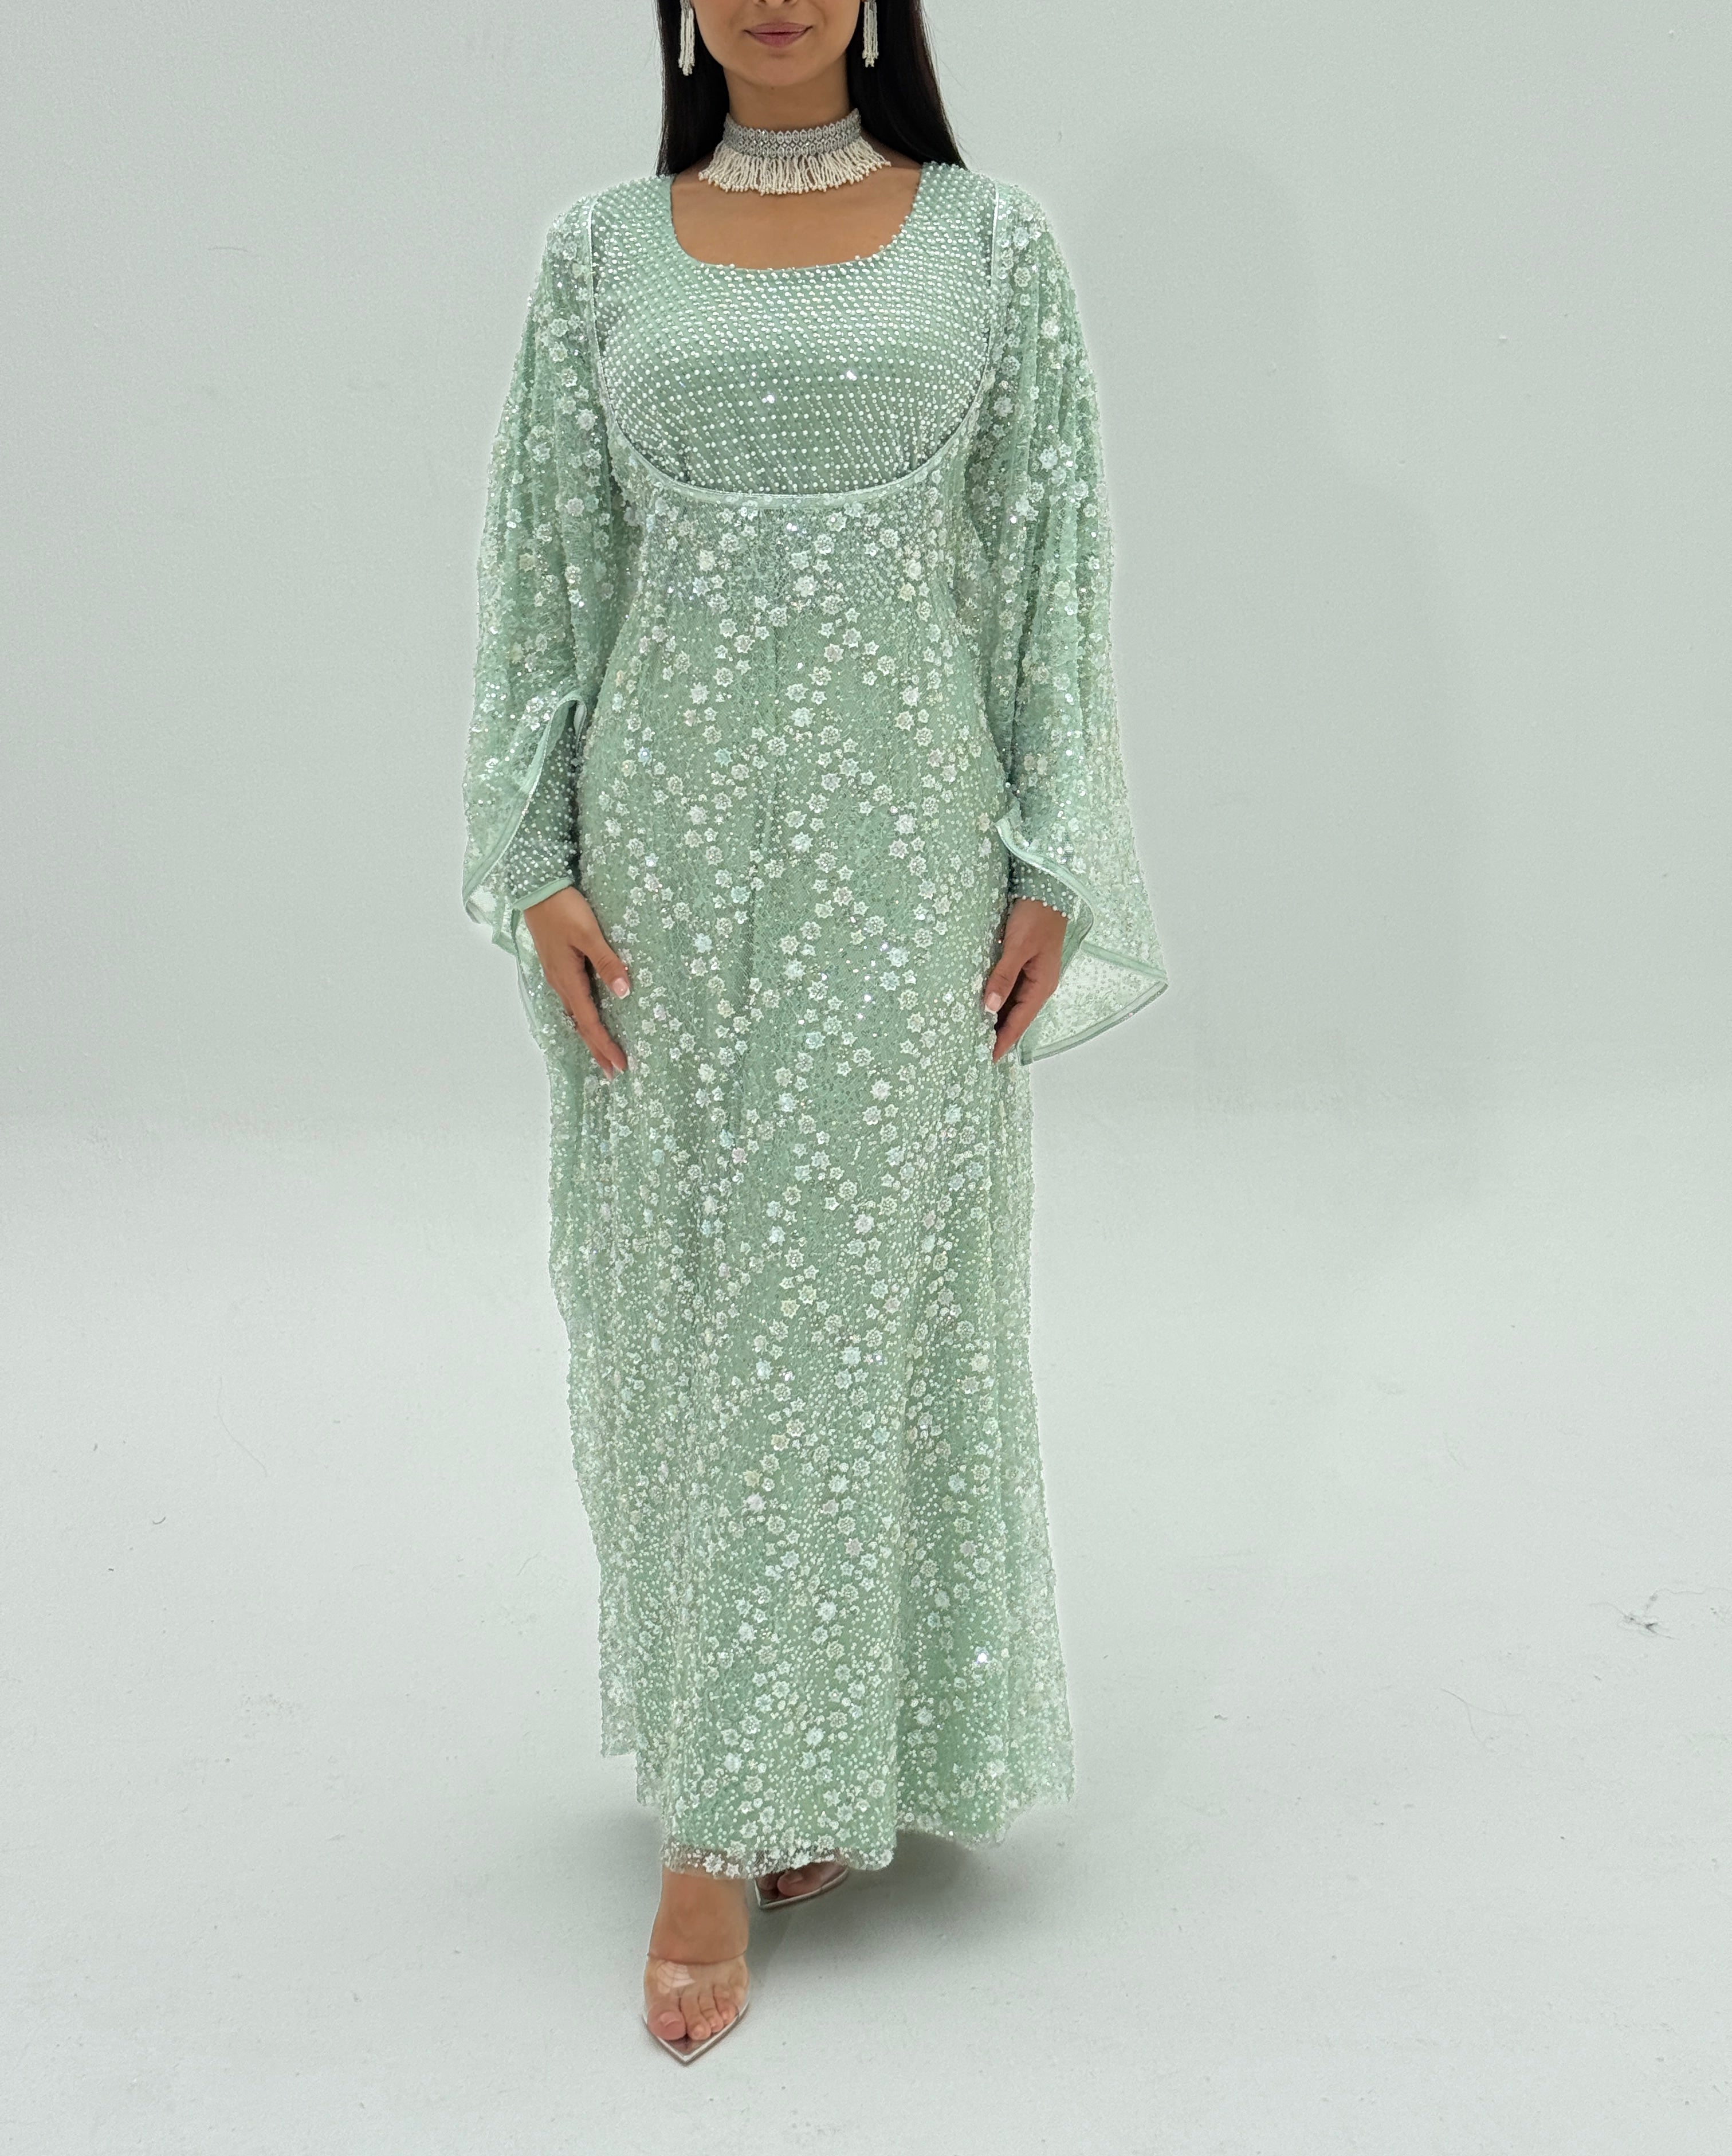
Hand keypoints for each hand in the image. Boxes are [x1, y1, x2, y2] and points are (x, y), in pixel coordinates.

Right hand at [521, 886, 630, 1079]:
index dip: (605, 1045)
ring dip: (589, 1035)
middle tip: (612, 1072)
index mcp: (568, 979)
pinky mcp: (557, 965)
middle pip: (581, 1025)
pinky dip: (582, 1016)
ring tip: (602, 1051)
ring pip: (575, 1014)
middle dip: (597, 1049)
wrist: (536, 888)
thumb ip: (607, 962)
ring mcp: (557, 975)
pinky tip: (588, 1017)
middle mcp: (560, 983)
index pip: (590, 1023)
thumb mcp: (589, 934)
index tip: (619, 1066)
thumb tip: (624, 993)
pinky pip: (571, 1000)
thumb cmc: (564, 909)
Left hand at [982, 897, 1066, 1062]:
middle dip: (997, 1034)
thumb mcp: (1017, 947)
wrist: (1047, 889)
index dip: (1002, 1041)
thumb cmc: (1034, 916)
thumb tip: (989, 1008)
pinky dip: (997, 1001)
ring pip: (1012, 1005)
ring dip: (996, 1019)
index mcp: (1041, 986)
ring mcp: (1033, 976)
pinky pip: (1010, 990)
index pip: (1019, 1022)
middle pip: (1016, 1017)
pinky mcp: (1025, 965)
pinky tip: (981, 1005)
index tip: (986, 1059)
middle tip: (974, 1051)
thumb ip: (1003, 977)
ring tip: (974, 1033)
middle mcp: (1039, 985)